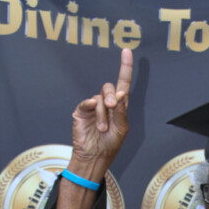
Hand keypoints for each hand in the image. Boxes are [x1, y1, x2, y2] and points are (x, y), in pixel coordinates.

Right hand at [70, 48, 132, 170]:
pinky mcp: (81, 111)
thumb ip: (121, 112)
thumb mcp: (121, 129)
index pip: (123, 84)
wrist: (94, 157)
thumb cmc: (110, 145)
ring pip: (99, 98)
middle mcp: (106, 104)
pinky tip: (92, 109)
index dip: (125, 68)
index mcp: (119, 107)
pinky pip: (86, 102)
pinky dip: (90, 105)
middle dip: (111, 96)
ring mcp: (93, 107)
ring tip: (102, 129)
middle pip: (109, 87)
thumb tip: (120, 94)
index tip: (127, 52)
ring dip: (102, 114)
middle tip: (111, 106)